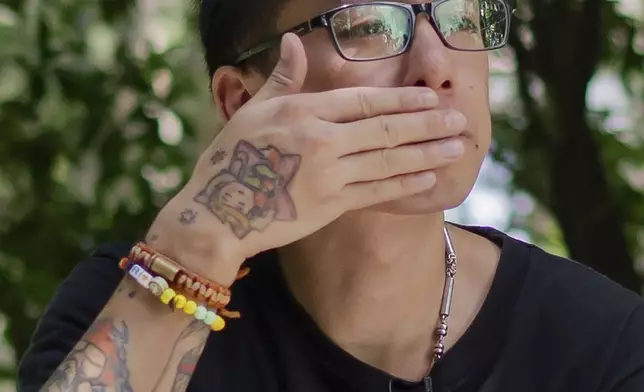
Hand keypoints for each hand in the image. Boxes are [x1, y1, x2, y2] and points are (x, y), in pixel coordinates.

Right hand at [148, 33, 466, 283]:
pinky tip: (427, 179)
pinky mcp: (331, 207)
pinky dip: (403, 186)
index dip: (402, 98)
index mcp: (304, 112)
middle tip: (459, 120)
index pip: (364, 100)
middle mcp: (322, 141)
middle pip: (385, 129)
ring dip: (426, 153)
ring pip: (388, 161)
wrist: (218, 215)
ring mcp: (329, 176)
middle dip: (427, 124)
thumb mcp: (252, 110)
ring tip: (454, 148)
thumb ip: (281, 78)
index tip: (430, 96)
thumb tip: (293, 40)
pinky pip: (376, 193)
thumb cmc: (231, 159)